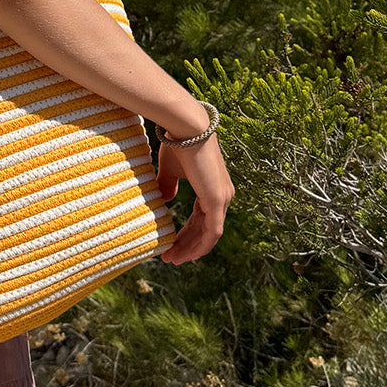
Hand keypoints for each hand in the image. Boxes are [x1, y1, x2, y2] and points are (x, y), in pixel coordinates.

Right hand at [156, 133, 233, 264]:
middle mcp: (222, 194)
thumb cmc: (177, 143)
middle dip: (187, 245)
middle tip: (169, 257)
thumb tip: (164, 200)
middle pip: (205, 229)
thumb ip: (168, 186)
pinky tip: (185, 254)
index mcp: (213, 187)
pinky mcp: (217, 200)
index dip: (186, 233)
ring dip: (191, 249)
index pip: (201, 218)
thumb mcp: (171, 170)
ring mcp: (222, 197)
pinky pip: (212, 232)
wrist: (186, 127)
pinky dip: (200, 246)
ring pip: (209, 234)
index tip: (170, 244)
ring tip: (172, 259)